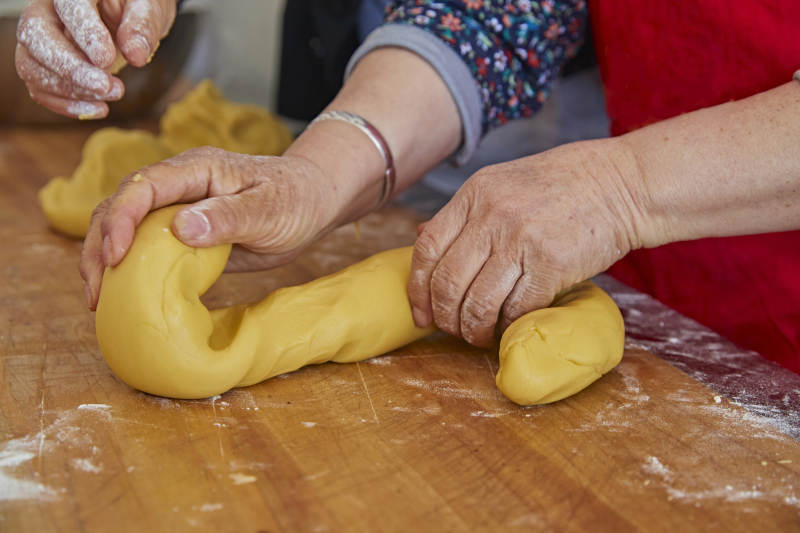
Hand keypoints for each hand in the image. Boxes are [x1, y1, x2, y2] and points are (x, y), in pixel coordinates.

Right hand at [15, 0, 176, 118]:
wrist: (128, 15)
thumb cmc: (136, 5)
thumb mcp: (150, 7)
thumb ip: (143, 25)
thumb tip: (136, 55)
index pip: (68, 6)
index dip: (85, 34)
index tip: (107, 60)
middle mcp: (47, 9)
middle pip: (36, 36)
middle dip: (70, 68)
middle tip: (107, 87)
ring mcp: (39, 38)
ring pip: (31, 65)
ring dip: (70, 90)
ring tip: (113, 95)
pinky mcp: (43, 63)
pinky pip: (38, 86)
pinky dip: (66, 104)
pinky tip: (98, 109)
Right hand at [80, 147, 341, 309]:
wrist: (311, 203)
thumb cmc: (295, 199)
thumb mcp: (270, 209)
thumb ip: (229, 217)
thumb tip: (181, 228)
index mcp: (197, 169)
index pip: (143, 186)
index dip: (122, 218)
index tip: (117, 256)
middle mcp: (178, 184)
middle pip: (119, 205)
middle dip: (98, 245)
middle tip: (95, 290)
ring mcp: (176, 208)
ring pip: (124, 226)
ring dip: (103, 259)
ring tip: (97, 298)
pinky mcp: (181, 232)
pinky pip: (145, 247)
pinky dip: (128, 269)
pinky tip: (121, 295)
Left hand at [407, 138, 648, 346]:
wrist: (621, 184)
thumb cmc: (561, 186)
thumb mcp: (502, 184)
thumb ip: (464, 215)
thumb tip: (421, 238)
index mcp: (474, 194)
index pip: (427, 249)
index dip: (417, 289)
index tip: (422, 313)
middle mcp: (492, 215)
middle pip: (448, 282)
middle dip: (445, 318)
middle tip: (453, 331)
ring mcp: (521, 239)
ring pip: (479, 303)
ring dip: (474, 330)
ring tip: (479, 335)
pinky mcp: (551, 264)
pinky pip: (516, 309)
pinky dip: (508, 325)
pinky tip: (510, 326)